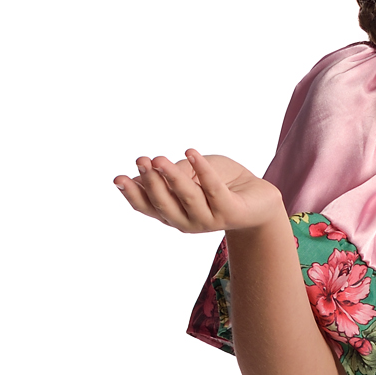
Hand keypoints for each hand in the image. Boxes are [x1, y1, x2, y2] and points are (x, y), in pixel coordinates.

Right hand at [112, 150, 282, 236]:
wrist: (258, 196)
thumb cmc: (220, 182)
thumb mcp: (191, 173)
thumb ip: (172, 174)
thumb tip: (144, 169)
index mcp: (173, 213)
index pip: (147, 207)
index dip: (133, 194)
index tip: (118, 178)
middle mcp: (187, 222)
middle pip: (164, 204)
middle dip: (152, 182)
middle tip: (142, 160)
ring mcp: (209, 220)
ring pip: (187, 198)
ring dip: (172, 178)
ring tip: (160, 158)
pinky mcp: (230, 212)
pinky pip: (214, 190)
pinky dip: (202, 171)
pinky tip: (191, 153)